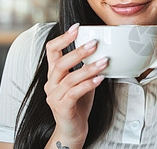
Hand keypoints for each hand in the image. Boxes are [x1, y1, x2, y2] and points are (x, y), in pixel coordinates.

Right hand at [44, 23, 106, 146]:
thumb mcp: (82, 80)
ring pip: (70, 78)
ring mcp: (54, 96)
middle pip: (60, 63)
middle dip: (78, 51)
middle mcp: (51, 83)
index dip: (63, 38)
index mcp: (54, 73)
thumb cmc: (79, 102)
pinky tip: (100, 78)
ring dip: (89, 68)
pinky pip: (75, 93)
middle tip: (95, 43)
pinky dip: (88, 84)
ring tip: (105, 61)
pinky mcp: (62, 107)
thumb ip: (86, 66)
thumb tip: (105, 49)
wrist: (72, 129)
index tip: (77, 27)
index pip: (51, 50)